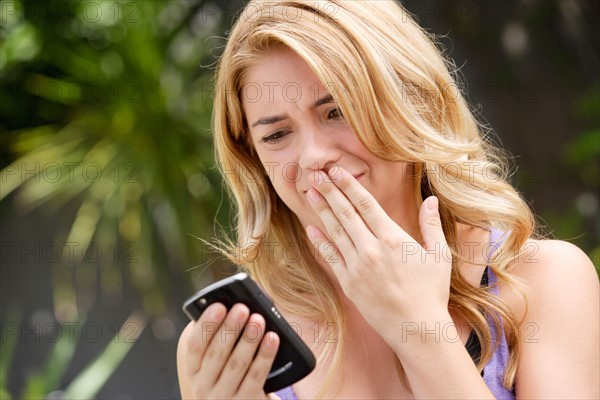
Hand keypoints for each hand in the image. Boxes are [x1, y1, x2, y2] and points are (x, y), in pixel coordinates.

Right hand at [177, 303, 280, 399]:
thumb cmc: (231, 376)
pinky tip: (272, 339)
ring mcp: (224, 398)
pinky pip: (256, 377)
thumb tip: (238, 305)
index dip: (206, 324)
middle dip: (230, 328)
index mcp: (194, 370)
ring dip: (249, 339)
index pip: (194, 346)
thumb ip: (221, 336)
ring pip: (236, 364)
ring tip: (259, 320)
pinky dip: (264, 355)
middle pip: (216, 354)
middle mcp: (204, 386)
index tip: (219, 306)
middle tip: (243, 309)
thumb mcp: (219, 362)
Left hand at [305, 167, 451, 343]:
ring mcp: (357, 266)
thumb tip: (431, 200)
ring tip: (311, 193)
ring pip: (336, 232)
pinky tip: (311, 229)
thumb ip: (432, 225)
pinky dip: (320, 242)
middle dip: (330, 191)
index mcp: (393, 238)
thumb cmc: (431, 293)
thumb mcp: (439, 255)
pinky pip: (331, 257)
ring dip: (322, 211)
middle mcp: (371, 249)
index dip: (348, 185)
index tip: (336, 171)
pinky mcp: (349, 283)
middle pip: (346, 213)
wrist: (417, 329)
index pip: (366, 204)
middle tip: (316, 174)